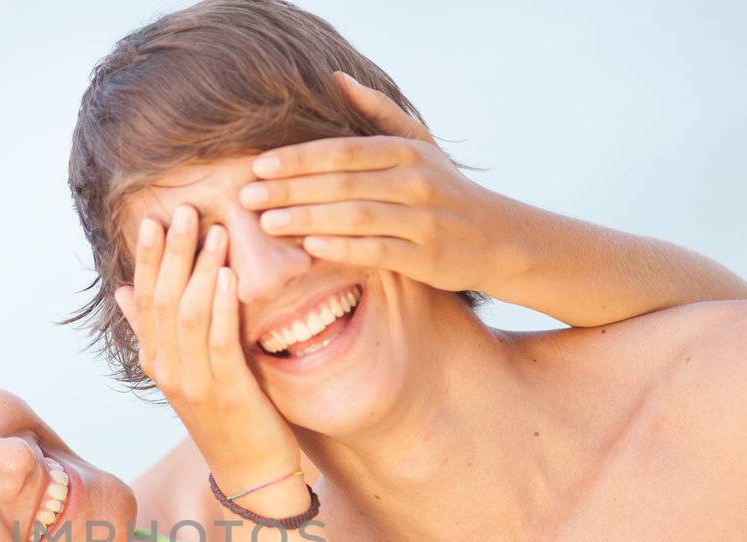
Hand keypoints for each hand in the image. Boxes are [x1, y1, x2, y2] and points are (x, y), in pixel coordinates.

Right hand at [113, 206, 304, 509]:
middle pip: (163, 300)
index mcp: (156, 359)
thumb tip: (125, 290)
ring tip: (214, 231)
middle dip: (173, 253)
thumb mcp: (186, 368)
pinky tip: (228, 277)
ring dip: (200, 270)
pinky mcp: (226, 393)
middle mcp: (167, 369)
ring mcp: (193, 383)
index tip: (155, 218)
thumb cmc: (225, 415)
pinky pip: (219, 343)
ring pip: (188, 316)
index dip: (149, 258)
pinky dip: (222, 307)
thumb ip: (157, 330)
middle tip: (184, 210)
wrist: (249, 471)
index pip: (145, 299)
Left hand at [240, 70, 521, 294]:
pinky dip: (343, 248)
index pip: (342, 150)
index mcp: (406, 151)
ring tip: (268, 223)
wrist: (499, 238)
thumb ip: (378, 113)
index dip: (298, 158)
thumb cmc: (447, 190)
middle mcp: (415, 180)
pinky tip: (310, 248)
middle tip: (247, 196)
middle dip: (290, 188)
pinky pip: (377, 250)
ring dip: (307, 218)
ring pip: (355, 216)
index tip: (258, 165)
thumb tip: (335, 78)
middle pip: (341, 182)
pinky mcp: (425, 257)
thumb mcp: (420, 144)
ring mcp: (421, 220)